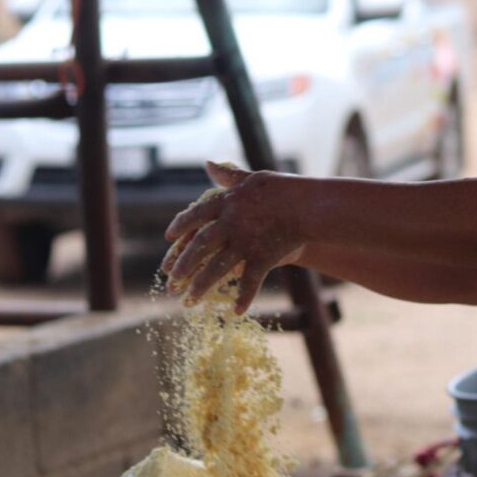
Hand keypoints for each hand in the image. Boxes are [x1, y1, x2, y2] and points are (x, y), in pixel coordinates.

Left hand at [161, 161, 304, 313]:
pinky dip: (244, 297)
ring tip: (189, 302)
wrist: (308, 206)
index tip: (168, 237)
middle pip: (200, 247)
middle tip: (171, 281)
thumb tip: (208, 164)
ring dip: (201, 287)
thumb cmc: (283, 189)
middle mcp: (229, 225)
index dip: (180, 226)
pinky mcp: (262, 258)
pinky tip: (237, 312)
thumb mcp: (252, 178)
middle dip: (184, 265)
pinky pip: (250, 282)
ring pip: (217, 269)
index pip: (195, 215)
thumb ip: (229, 175)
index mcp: (226, 203)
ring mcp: (245, 243)